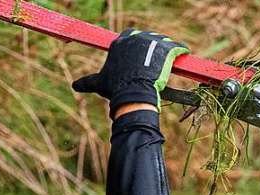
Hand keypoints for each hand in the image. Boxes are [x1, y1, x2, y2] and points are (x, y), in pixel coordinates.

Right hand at [72, 29, 188, 114]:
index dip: (138, 43)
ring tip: (173, 52)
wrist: (133, 93)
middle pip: (147, 37)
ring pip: (161, 41)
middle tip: (159, 53)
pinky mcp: (164, 50)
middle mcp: (134, 39)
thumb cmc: (116, 89)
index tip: (144, 51)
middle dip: (153, 43)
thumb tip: (74, 86)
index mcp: (119, 43)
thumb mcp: (99, 84)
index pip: (130, 36)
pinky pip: (175, 47)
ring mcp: (150, 43)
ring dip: (167, 46)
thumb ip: (87, 83)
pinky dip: (180, 49)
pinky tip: (184, 52)